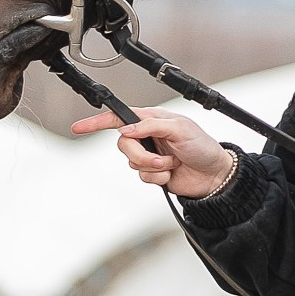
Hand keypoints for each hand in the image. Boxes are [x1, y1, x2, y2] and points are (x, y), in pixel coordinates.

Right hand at [71, 106, 238, 197]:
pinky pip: (142, 177)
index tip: (79, 128)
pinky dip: (157, 178)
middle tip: (161, 160)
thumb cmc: (203, 147)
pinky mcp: (153, 173)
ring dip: (153, 167)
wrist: (214, 176)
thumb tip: (127, 129)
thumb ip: (152, 126)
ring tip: (172, 165)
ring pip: (132, 163)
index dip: (98, 122)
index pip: (120, 117)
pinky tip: (171, 174)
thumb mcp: (180, 130)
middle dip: (140, 155)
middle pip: (123, 144)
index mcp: (152, 119)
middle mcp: (148, 136)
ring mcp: (149, 155)